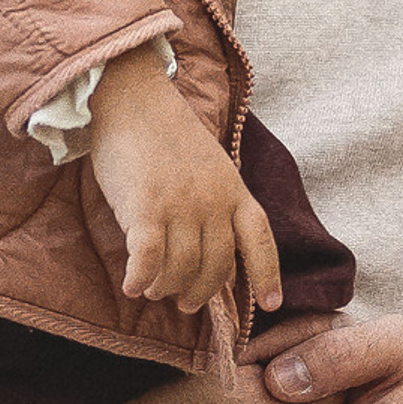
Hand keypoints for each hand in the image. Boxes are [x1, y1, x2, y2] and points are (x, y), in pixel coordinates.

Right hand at [87, 42, 281, 311]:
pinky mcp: (146, 207)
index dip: (268, 275)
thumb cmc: (166, 134)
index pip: (260, 239)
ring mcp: (181, 205)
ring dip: (165, 287)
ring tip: (153, 288)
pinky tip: (132, 284)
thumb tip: (209, 251)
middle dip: (199, 293)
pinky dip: (140, 278)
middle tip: (183, 301)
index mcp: (234, 189)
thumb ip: (215, 204)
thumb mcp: (210, 166)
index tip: (271, 305)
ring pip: (181, 269)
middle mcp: (213, 201)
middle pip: (216, 267)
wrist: (133, 98)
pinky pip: (148, 259)